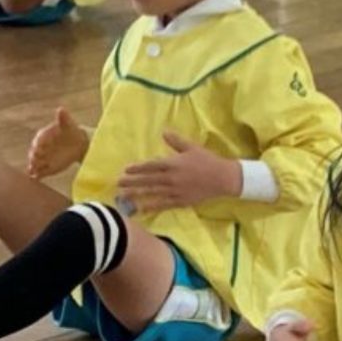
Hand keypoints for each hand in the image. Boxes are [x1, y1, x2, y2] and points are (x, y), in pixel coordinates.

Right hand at [26, 105, 88, 179]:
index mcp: (43, 135)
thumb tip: (61, 109)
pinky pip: (39, 172)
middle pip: (34, 153)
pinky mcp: (47, 167)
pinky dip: (37, 175)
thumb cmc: (71, 131)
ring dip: (33, 167)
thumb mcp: (68, 124)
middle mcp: (41, 147)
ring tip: (34, 171)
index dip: (38, 144)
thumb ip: (63, 118)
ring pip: (34, 163)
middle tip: (35, 161)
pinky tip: (35, 178)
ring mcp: (43, 158)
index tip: (39, 147)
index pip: (38, 140)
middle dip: (34, 157)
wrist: (78, 144)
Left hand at [117, 132, 242, 212]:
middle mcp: (172, 178)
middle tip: (118, 183)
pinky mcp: (180, 201)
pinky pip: (163, 205)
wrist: (223, 178)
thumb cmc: (207, 161)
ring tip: (124, 196)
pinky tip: (141, 209)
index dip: (138, 168)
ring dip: (137, 194)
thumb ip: (176, 141)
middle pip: (148, 180)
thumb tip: (164, 132)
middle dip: (132, 182)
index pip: (151, 166)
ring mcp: (175, 191)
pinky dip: (151, 207)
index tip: (126, 169)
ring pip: (152, 193)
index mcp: (174, 163)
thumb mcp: (192, 147)